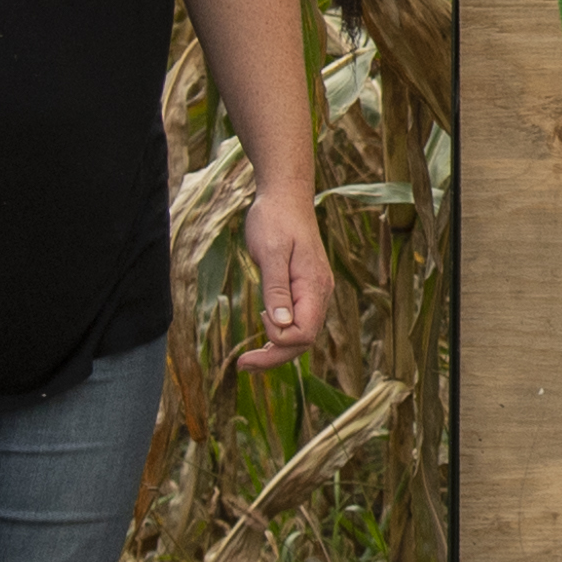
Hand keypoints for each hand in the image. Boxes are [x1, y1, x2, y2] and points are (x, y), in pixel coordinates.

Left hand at [242, 177, 335, 364]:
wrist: (285, 196)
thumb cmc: (275, 219)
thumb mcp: (270, 252)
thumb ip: (276, 289)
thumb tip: (280, 326)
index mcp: (315, 286)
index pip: (304, 334)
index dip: (279, 342)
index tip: (256, 325)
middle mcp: (320, 293)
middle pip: (303, 341)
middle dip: (274, 357)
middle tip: (241, 366)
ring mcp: (314, 292)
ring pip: (301, 334)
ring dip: (276, 349)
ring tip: (247, 359)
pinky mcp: (304, 289)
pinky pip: (297, 321)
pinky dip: (280, 333)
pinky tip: (262, 331)